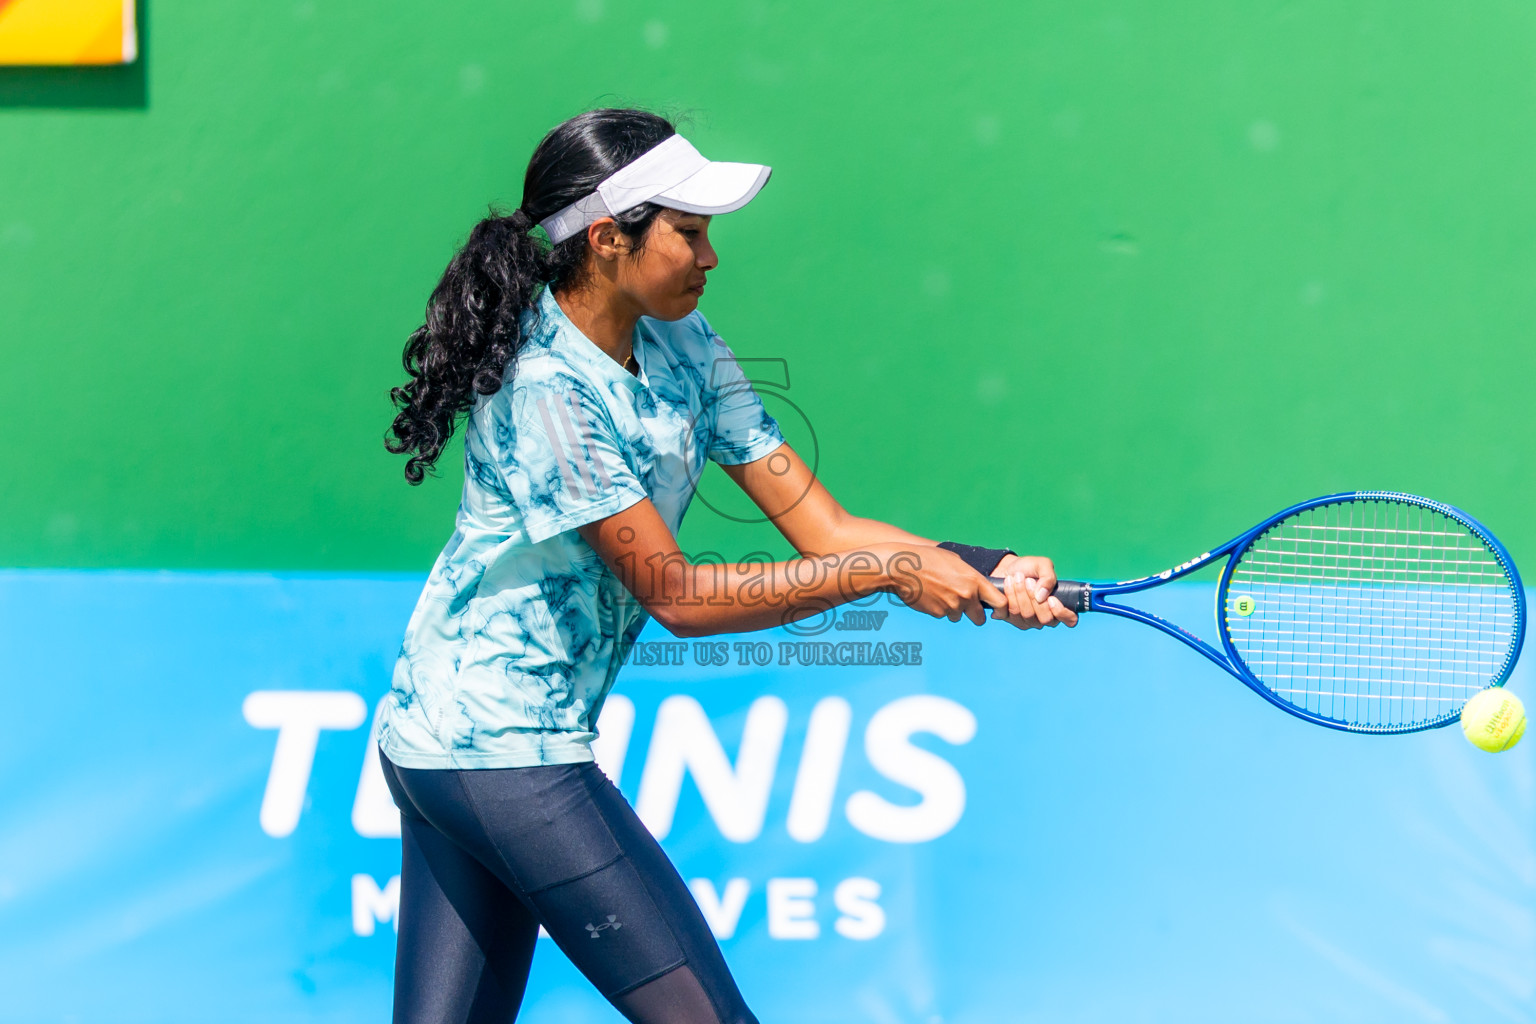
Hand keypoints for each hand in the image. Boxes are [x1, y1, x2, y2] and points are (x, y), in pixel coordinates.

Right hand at [879, 545, 1006, 625]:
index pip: (1000, 602)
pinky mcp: (937, 613)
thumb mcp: (955, 560)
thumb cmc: (928, 558)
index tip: (998, 611)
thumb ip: (969, 575)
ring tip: (941, 593)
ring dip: (954, 610)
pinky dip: (939, 608)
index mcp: (974, 581)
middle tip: (968, 608)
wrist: (903, 568)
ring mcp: (951, 606)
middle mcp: (966, 596)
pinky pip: (943, 614)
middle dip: (975, 615)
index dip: (1002, 609)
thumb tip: (977, 586)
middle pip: (980, 618)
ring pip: (958, 616)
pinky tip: (930, 595)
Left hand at [989, 554, 1078, 630]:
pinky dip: (1008, 595)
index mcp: (1058, 606)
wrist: (1006, 568)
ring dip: (1020, 593)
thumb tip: (1042, 596)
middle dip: (1034, 597)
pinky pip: (1010, 613)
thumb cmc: (1028, 568)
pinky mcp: (1011, 619)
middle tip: (1028, 580)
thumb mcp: (1042, 565)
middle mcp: (1045, 617)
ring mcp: (1027, 621)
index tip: (1051, 599)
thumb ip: (1048, 577)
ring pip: (1026, 615)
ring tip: (1015, 577)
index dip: (1062, 613)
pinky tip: (1007, 583)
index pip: (1070, 620)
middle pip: (1045, 618)